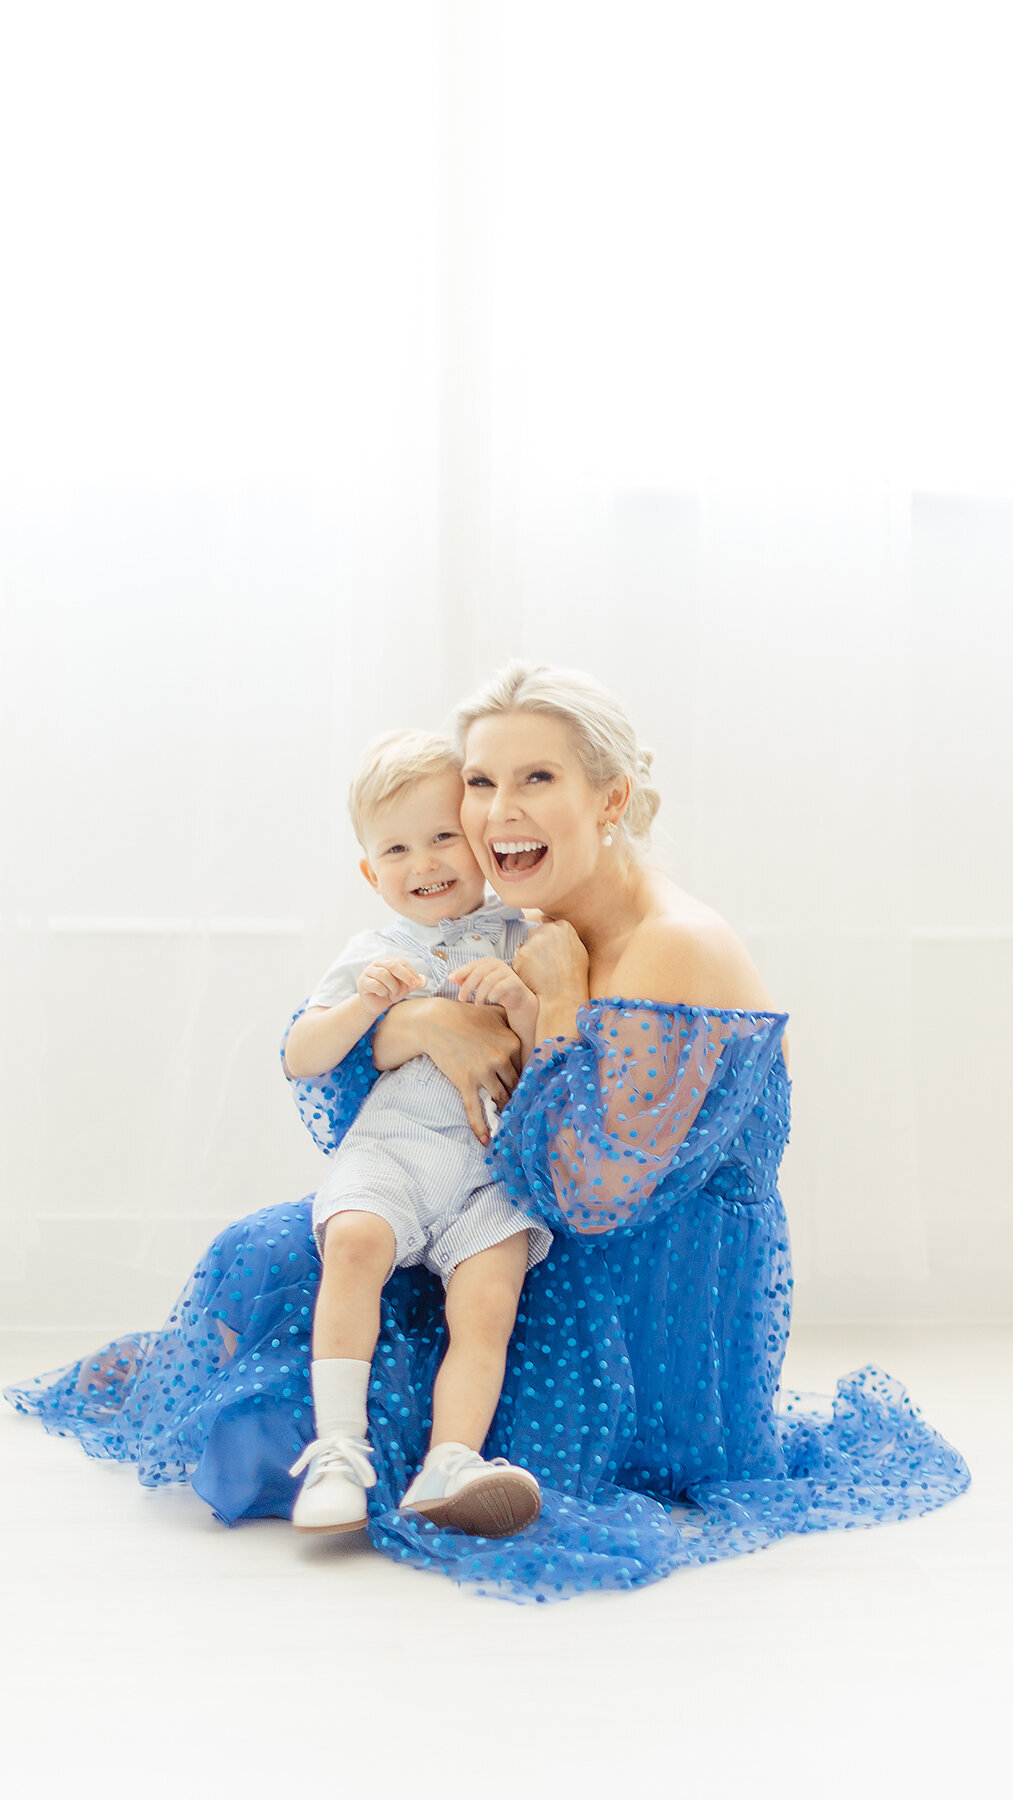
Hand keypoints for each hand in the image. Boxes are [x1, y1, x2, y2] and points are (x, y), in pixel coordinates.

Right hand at [356, 956, 426, 1018]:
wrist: (375, 1004)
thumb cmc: (390, 992)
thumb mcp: (405, 987)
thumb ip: (414, 983)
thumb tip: (424, 980)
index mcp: (389, 961)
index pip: (402, 963)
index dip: (412, 972)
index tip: (419, 983)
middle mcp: (378, 963)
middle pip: (393, 965)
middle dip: (406, 976)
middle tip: (414, 986)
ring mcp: (368, 971)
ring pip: (384, 974)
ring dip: (393, 986)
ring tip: (394, 993)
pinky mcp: (363, 982)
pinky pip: (375, 984)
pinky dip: (383, 991)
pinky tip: (383, 994)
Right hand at [372, 996, 522, 1143]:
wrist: (435, 1021)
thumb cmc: (465, 1015)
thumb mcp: (494, 1013)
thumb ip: (513, 1020)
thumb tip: (528, 1022)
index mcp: (512, 1043)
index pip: (525, 1067)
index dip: (526, 1078)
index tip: (530, 1089)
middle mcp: (500, 1058)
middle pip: (515, 1085)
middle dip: (518, 1097)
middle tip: (523, 1109)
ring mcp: (483, 1072)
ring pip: (500, 1098)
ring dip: (504, 1111)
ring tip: (508, 1121)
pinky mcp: (466, 1082)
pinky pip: (475, 1109)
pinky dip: (480, 1126)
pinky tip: (486, 1141)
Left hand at [450, 957, 534, 1013]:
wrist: (516, 997)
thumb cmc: (495, 988)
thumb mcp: (479, 983)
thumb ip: (466, 979)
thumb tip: (451, 978)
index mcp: (488, 961)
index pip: (471, 965)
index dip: (460, 972)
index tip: (451, 980)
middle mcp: (498, 964)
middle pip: (478, 973)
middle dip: (468, 986)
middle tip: (461, 998)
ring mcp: (507, 972)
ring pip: (488, 981)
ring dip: (480, 994)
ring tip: (477, 1003)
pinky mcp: (514, 982)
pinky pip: (500, 988)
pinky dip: (492, 995)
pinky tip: (491, 1000)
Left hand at [512, 920, 588, 1004]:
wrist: (564, 997)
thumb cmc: (575, 977)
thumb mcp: (579, 950)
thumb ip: (565, 935)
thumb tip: (545, 920)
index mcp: (563, 927)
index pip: (549, 926)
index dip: (550, 941)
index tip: (552, 953)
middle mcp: (548, 930)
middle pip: (535, 933)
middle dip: (538, 946)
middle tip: (546, 964)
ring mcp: (534, 942)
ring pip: (525, 946)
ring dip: (529, 957)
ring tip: (541, 973)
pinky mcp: (521, 955)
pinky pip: (519, 958)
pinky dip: (523, 967)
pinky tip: (534, 977)